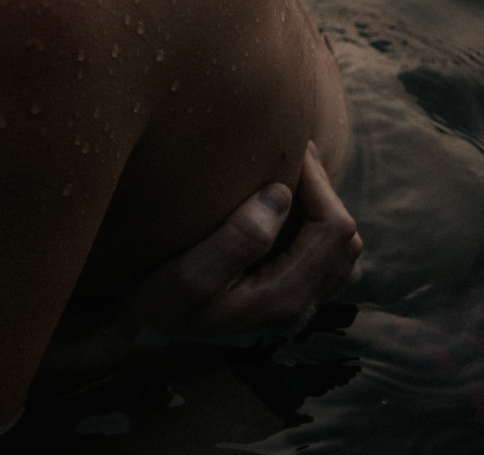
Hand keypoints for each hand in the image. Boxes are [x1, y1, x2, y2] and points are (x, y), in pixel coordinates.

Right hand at [32, 144, 360, 398]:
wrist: (138, 334)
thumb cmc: (157, 301)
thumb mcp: (192, 271)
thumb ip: (241, 236)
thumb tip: (281, 194)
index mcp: (284, 296)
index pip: (333, 231)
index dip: (321, 184)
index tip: (292, 148)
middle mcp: (298, 302)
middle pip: (345, 240)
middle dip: (326, 192)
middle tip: (293, 153)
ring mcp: (290, 301)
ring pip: (337, 251)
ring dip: (323, 208)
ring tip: (292, 174)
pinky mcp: (276, 294)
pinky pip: (318, 257)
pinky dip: (313, 225)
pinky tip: (283, 205)